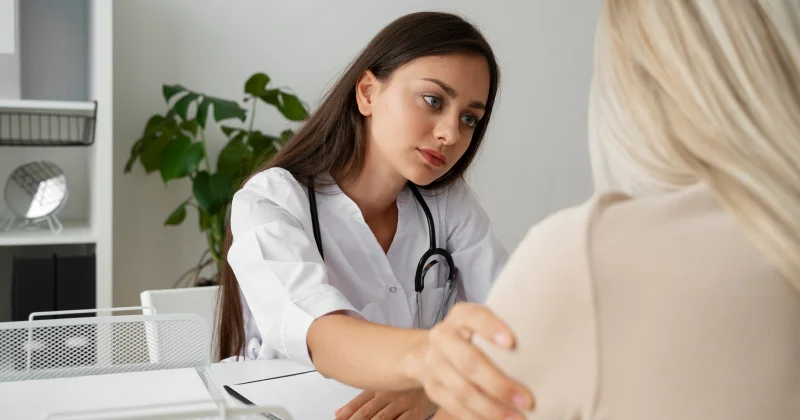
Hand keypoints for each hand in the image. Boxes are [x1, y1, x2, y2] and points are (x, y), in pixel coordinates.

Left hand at [334, 388, 435, 419]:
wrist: (435, 369)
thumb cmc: (407, 382)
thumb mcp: (382, 387)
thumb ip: (361, 400)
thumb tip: (337, 413)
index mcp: (378, 387)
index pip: (357, 403)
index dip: (346, 414)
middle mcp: (388, 394)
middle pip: (366, 413)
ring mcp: (403, 402)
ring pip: (381, 419)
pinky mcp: (417, 411)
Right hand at [403, 303, 534, 419]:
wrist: (424, 351)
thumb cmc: (468, 337)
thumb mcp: (479, 324)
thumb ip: (501, 333)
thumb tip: (547, 351)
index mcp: (460, 316)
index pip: (475, 317)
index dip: (491, 328)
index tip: (512, 343)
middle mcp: (442, 338)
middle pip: (468, 362)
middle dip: (498, 384)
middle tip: (527, 401)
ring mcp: (434, 365)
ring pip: (461, 391)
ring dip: (491, 408)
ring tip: (516, 418)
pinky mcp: (432, 388)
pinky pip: (455, 407)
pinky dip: (476, 417)